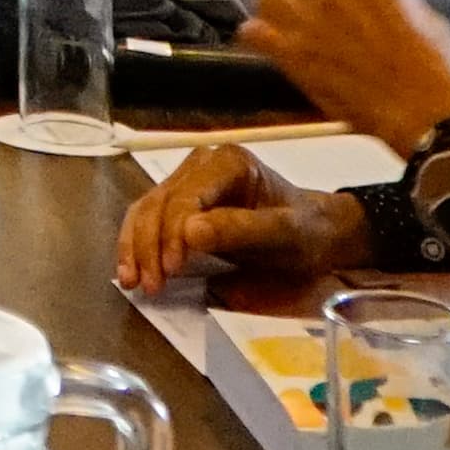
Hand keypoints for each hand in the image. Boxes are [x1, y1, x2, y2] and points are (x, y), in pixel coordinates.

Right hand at [115, 143, 373, 291]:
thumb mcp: (284, 236)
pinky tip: (131, 270)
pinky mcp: (181, 199)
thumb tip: (188, 233)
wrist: (318, 232)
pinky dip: (137, 244)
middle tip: (149, 286)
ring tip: (132, 282)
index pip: (185, 197)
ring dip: (135, 247)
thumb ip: (240, 231)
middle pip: (159, 203)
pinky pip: (149, 217)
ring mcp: (188, 179)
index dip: (172, 234)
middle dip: (149, 246)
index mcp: (228, 163)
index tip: (171, 272)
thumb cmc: (306, 233)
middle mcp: (201, 163)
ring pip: (146, 209)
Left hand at [239, 0, 449, 153]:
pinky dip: (255, 37)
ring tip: (285, 26)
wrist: (420, 105)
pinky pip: (252, 31)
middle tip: (312, 13)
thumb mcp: (423, 15)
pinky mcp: (289, 50)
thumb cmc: (434, 65)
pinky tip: (265, 45)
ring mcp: (306, 18)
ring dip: (277, 10)